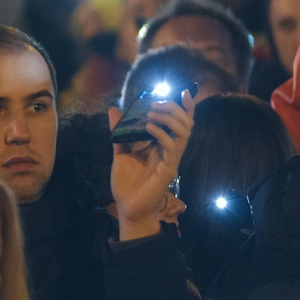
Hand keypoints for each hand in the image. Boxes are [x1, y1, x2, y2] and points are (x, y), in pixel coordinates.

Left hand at [108, 91, 194, 240]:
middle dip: (174, 108)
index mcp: (162, 146)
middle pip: (186, 124)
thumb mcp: (119, 152)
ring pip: (183, 132)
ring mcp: (171, 160)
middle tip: (156, 102)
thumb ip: (119, 132)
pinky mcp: (167, 170)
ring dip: (169, 118)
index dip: (184, 107)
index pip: (180, 123)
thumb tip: (113, 110)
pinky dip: (161, 133)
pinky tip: (148, 127)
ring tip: (152, 112)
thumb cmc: (127, 183)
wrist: (127, 208)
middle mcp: (170, 152)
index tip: (182, 91)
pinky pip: (171, 147)